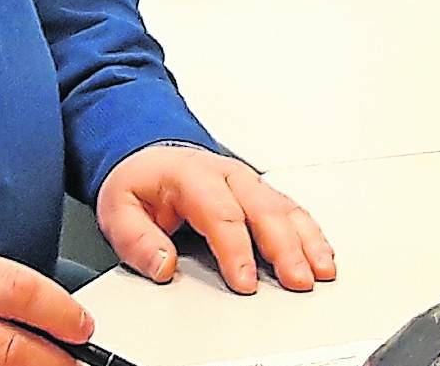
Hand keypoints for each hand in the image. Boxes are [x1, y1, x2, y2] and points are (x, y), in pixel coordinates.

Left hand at [96, 145, 334, 293]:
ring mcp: (248, 182)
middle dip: (284, 247)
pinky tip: (321, 255)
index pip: (220, 213)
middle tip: (297, 281)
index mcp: (192, 175)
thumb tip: (163, 265)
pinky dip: (310, 233)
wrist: (148, 155)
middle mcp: (226, 175)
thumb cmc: (139, 183)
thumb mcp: (118, 209)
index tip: (246, 283)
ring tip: (320, 271)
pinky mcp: (260, 193)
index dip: (236, 250)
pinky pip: (291, 209)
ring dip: (305, 239)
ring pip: (284, 207)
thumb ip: (136, 240)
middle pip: (263, 209)